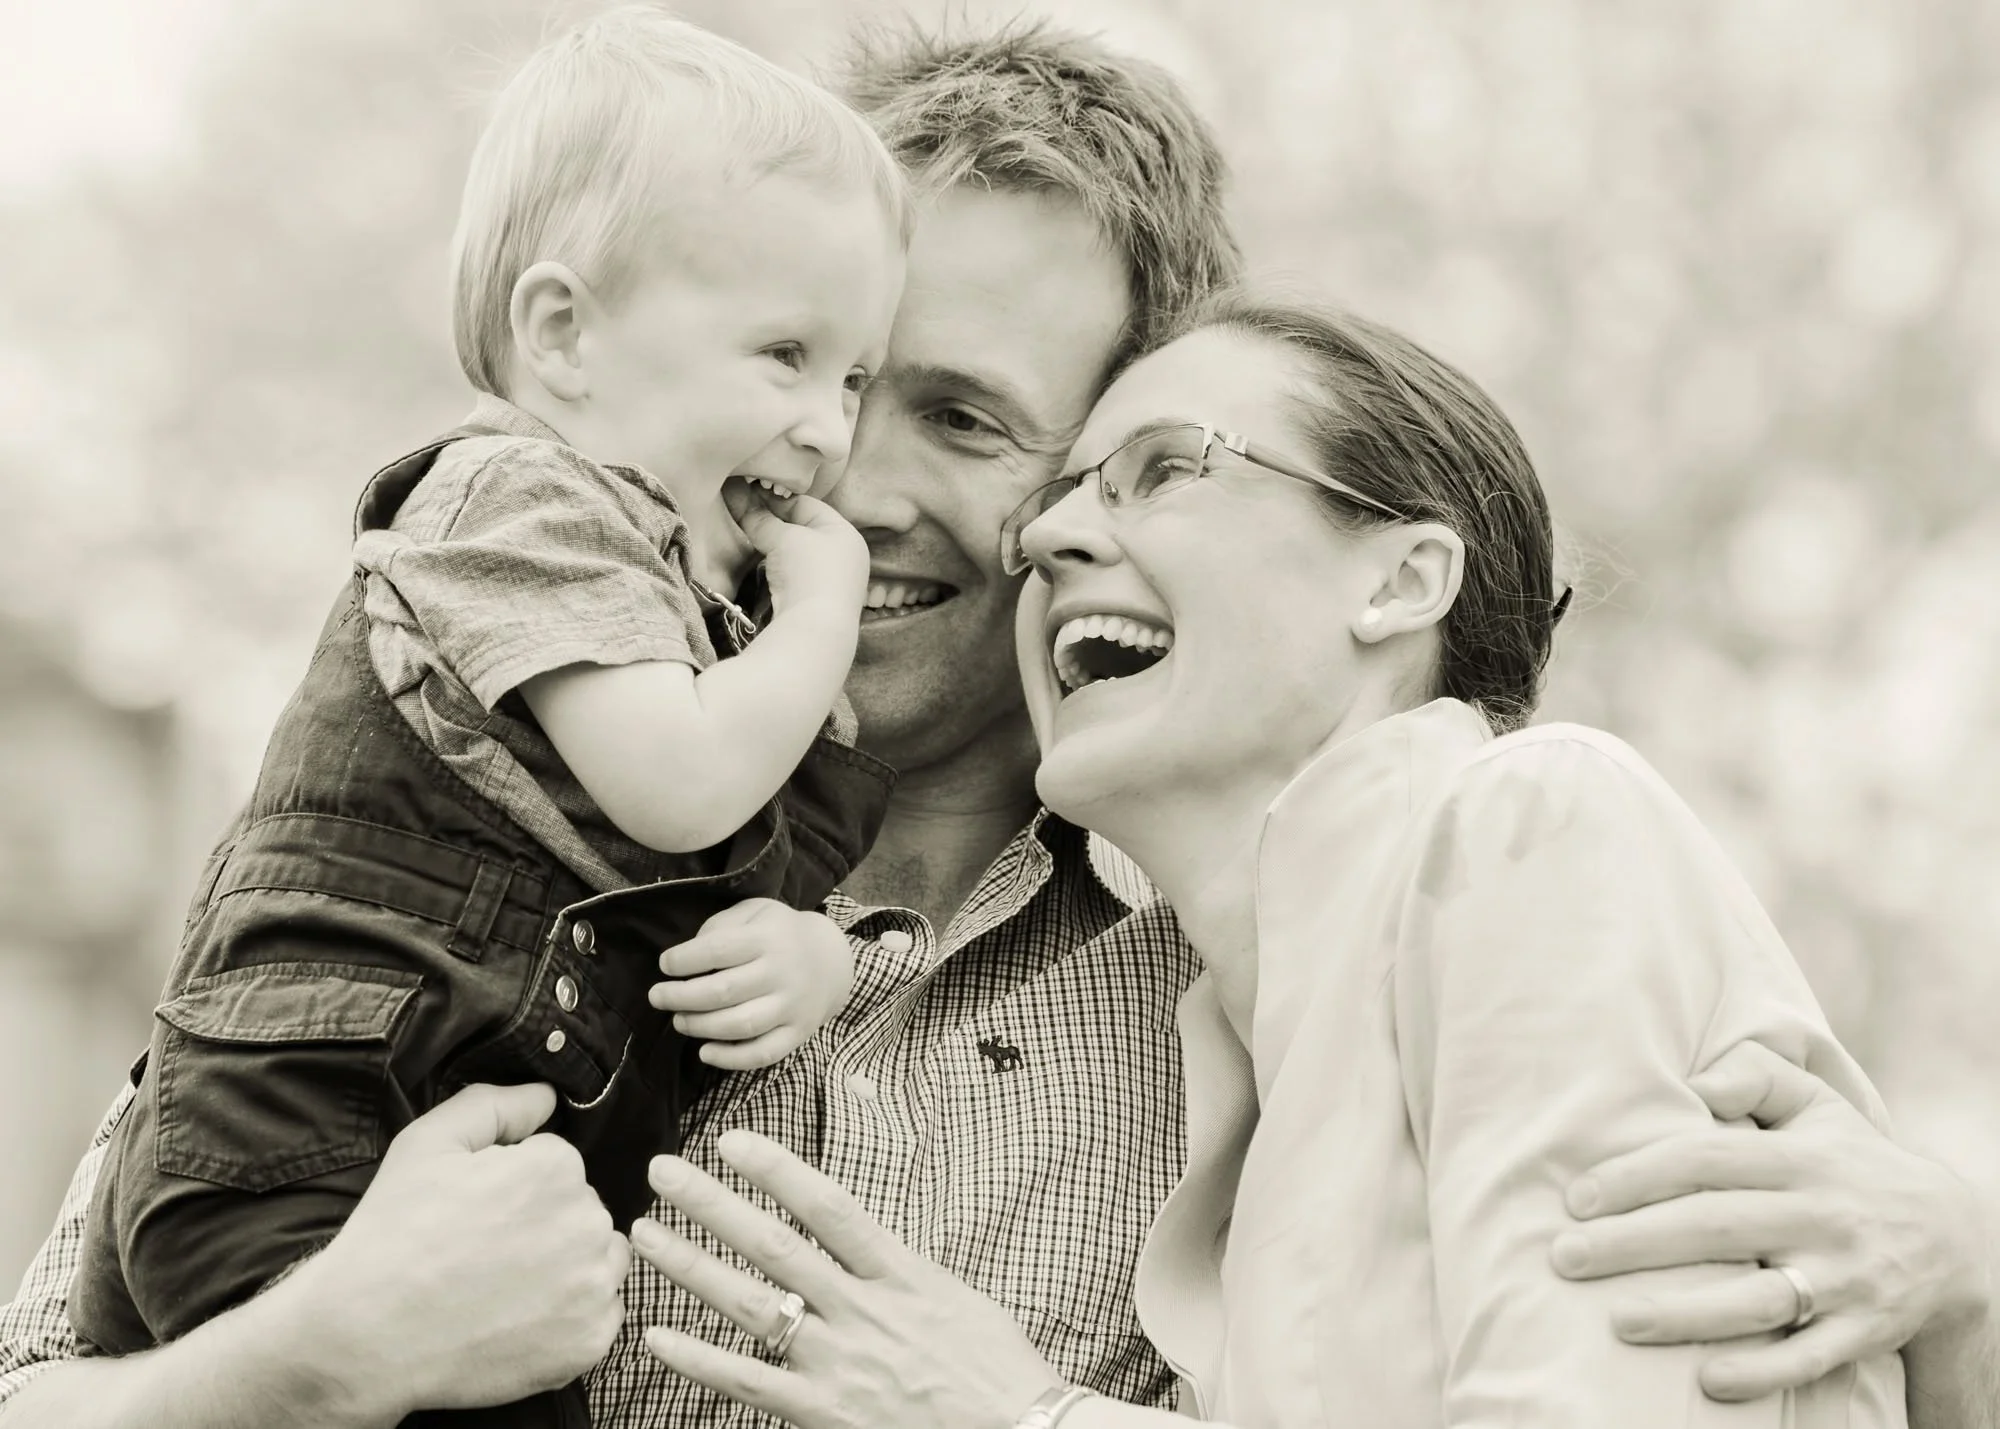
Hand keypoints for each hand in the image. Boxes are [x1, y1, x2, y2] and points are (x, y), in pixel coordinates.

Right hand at [283, 1083, 630, 1417]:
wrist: (366, 1337)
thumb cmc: (394, 1234)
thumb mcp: (428, 1143)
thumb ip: (496, 1105)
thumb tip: (546, 1096)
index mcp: (555, 1169)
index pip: (556, 1164)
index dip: (515, 1185)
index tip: (479, 1212)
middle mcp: (587, 1223)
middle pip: (581, 1209)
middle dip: (546, 1222)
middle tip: (486, 1252)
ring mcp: (592, 1286)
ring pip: (599, 1258)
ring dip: (569, 1266)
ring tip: (506, 1286)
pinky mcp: (589, 1340)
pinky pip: (600, 1313)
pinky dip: (571, 1317)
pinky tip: (522, 1320)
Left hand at [632, 1130, 1062, 1428]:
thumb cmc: (994, 1366)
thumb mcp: (953, 1295)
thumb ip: (896, 1266)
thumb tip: (851, 1239)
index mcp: (900, 1274)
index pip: (829, 1207)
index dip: (777, 1169)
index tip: (732, 1140)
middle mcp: (863, 1311)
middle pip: (775, 1247)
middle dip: (713, 1205)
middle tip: (665, 1172)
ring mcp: (838, 1363)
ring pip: (751, 1306)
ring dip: (693, 1267)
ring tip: (647, 1235)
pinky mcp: (823, 1411)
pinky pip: (748, 1382)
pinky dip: (700, 1359)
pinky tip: (659, 1335)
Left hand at [651, 899, 854, 1069]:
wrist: (831, 959)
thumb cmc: (779, 933)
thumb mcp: (755, 912)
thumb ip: (722, 926)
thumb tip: (689, 956)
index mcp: (768, 938)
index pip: (719, 950)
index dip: (684, 960)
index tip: (666, 964)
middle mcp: (782, 973)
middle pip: (724, 991)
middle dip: (681, 996)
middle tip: (657, 997)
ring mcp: (792, 1006)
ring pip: (740, 1025)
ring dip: (700, 1027)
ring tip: (679, 1020)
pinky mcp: (796, 1034)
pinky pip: (763, 1054)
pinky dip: (731, 1059)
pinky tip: (705, 1052)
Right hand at [728, 485, 867, 619]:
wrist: (814, 630)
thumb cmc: (809, 573)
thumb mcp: (784, 538)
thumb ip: (761, 519)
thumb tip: (736, 495)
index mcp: (845, 533)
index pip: (807, 505)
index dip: (776, 498)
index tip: (747, 492)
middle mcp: (843, 556)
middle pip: (801, 529)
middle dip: (772, 521)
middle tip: (741, 510)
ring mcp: (830, 580)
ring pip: (794, 552)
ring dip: (772, 543)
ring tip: (745, 533)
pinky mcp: (813, 601)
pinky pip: (792, 574)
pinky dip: (776, 565)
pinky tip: (759, 562)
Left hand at [1554, 1041, 1992, 1400]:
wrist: (1956, 1238)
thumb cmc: (1852, 1163)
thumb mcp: (1819, 1105)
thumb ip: (1758, 1076)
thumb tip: (1696, 1079)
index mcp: (1799, 1158)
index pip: (1705, 1159)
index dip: (1637, 1175)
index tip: (1577, 1199)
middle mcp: (1820, 1215)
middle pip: (1715, 1227)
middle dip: (1634, 1243)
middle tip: (1565, 1257)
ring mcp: (1844, 1278)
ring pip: (1757, 1299)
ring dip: (1685, 1314)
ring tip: (1618, 1321)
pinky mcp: (1864, 1331)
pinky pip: (1809, 1357)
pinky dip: (1761, 1372)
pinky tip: (1707, 1379)